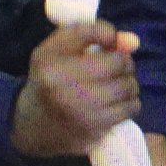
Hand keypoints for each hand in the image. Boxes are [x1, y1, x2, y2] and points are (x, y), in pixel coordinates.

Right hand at [11, 22, 140, 157]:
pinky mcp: (94, 133)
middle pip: (118, 65)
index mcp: (53, 66)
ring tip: (118, 83)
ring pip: (127, 88)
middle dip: (125, 62)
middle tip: (119, 65)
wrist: (32, 125)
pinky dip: (129, 102)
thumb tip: (132, 41)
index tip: (110, 44)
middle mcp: (65, 92)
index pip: (99, 40)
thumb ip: (91, 32)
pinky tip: (117, 101)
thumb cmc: (49, 78)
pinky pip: (127, 111)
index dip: (113, 41)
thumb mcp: (57, 47)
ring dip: (129, 82)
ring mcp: (81, 116)